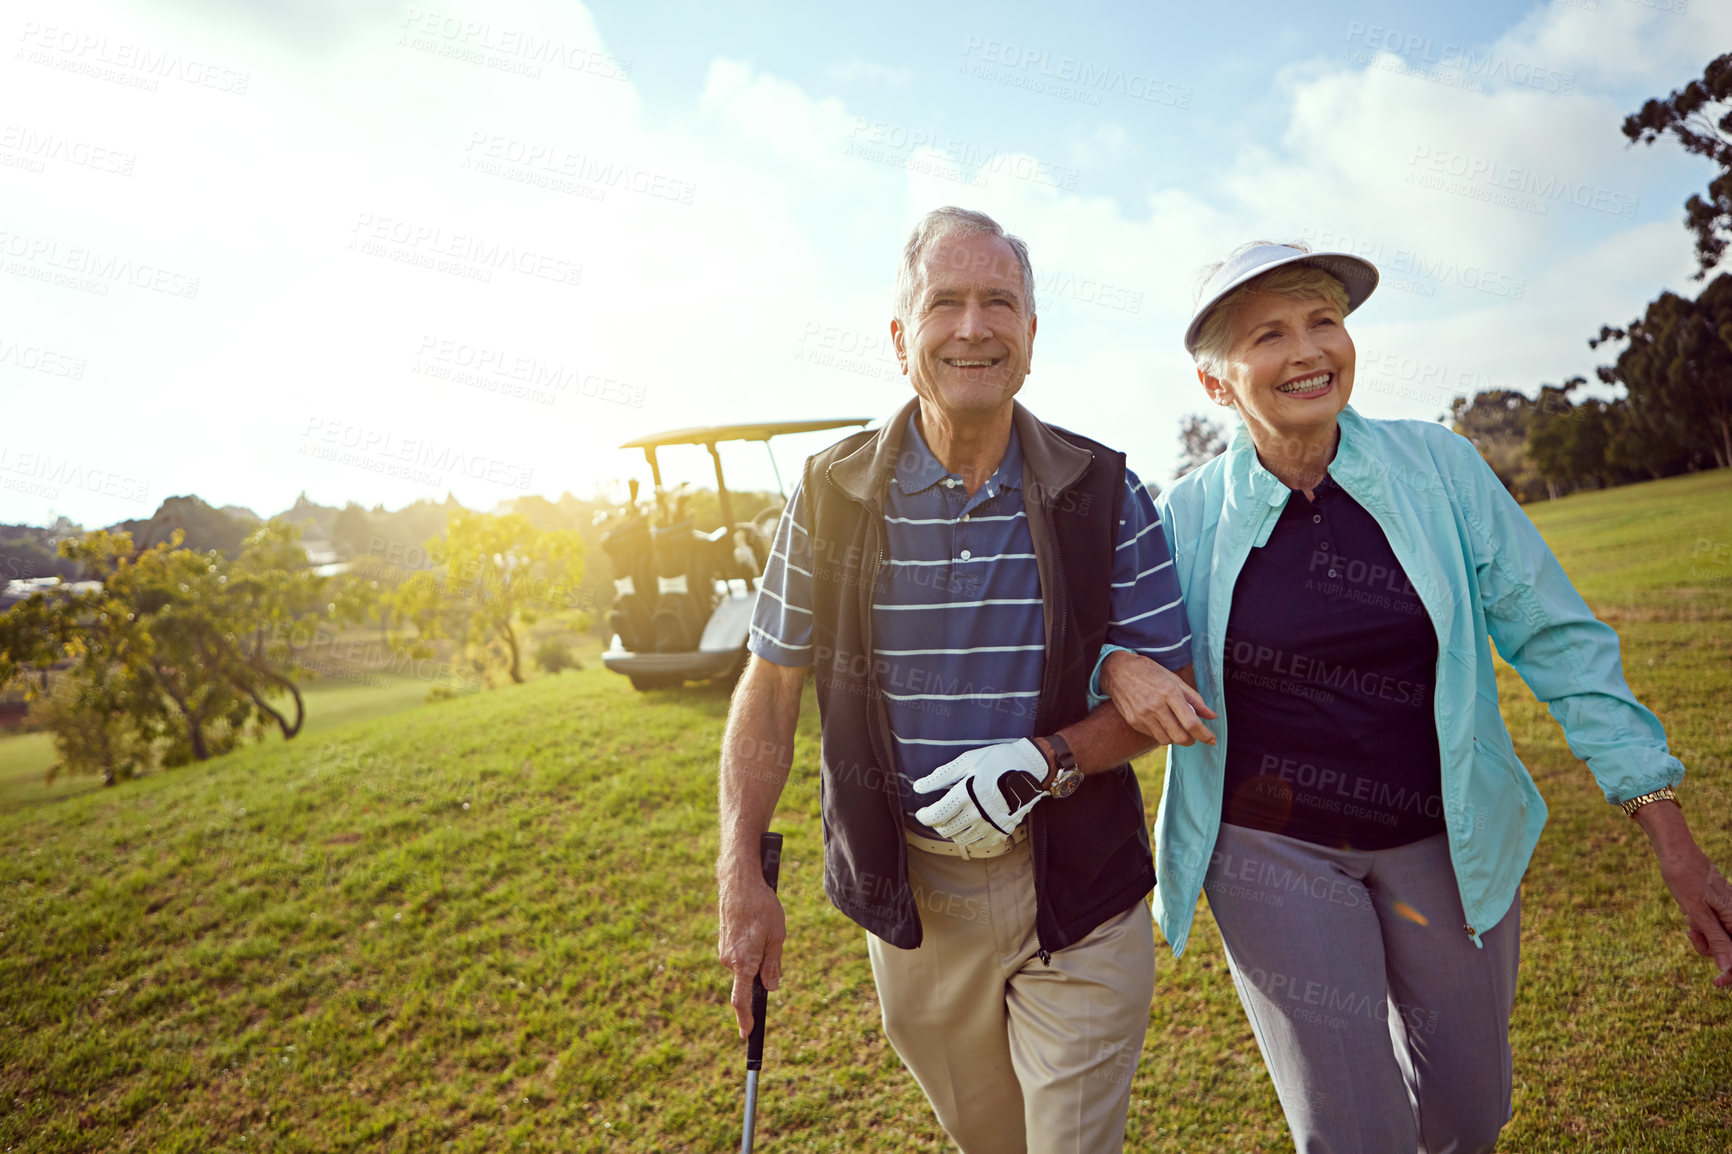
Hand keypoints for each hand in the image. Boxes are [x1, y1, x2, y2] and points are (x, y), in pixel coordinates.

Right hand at [717, 873, 785, 1036]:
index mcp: (744, 962)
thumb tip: (770, 988)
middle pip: (748, 980)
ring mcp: (724, 951)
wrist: (738, 882)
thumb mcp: (777, 937)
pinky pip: (739, 954)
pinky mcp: (723, 942)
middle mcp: (729, 960)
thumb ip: (773, 965)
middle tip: (773, 943)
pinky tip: (756, 926)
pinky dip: (750, 947)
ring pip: (745, 965)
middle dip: (761, 973)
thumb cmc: (762, 908)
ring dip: (757, 956)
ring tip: (766, 927)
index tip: (748, 1034)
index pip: (742, 1000)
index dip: (745, 1019)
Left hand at [912, 738, 1049, 845]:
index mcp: (968, 793)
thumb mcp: (967, 761)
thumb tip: (917, 787)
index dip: (924, 816)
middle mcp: (979, 813)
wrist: (1032, 767)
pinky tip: (973, 822)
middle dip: (937, 823)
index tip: (922, 813)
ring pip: (960, 839)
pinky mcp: (1003, 831)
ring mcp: (992, 825)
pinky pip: (979, 843)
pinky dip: (971, 836)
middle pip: (946, 830)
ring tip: (956, 816)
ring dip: (953, 830)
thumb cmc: (997, 760)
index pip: (937, 815)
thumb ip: (941, 776)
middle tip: (939, 813)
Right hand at [1101, 652, 1216, 745]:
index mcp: (1170, 692)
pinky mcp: (1133, 721)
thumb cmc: (1149, 672)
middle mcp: (1156, 706)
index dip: (1204, 735)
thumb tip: (1212, 716)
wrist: (1118, 670)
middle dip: (1191, 740)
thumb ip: (1195, 699)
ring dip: (1176, 738)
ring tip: (1177, 728)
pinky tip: (1162, 723)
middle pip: (1180, 736)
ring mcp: (1143, 715)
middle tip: (1194, 736)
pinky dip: (1162, 733)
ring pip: (1166, 740)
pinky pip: (1153, 735)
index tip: (1211, 740)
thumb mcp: (1175, 680)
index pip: (1191, 722)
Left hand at [1656, 849, 1731, 988]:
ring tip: (1687, 915)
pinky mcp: (1719, 909)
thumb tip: (1728, 968)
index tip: (1716, 983)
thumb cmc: (1686, 879)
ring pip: (1717, 939)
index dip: (1731, 973)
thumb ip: (1716, 941)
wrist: (1676, 853)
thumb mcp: (1698, 913)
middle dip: (1708, 947)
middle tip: (1690, 933)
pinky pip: (1711, 926)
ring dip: (1700, 934)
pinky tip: (1687, 910)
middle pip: (1728, 949)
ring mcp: (1728, 913)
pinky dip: (1698, 924)